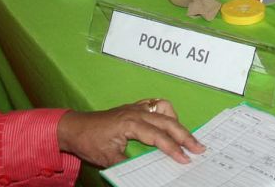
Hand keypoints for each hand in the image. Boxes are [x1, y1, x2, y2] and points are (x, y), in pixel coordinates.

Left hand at [56, 99, 204, 167]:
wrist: (74, 127)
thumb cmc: (89, 142)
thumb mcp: (109, 159)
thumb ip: (130, 163)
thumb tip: (148, 171)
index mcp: (130, 123)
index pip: (158, 137)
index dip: (173, 149)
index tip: (185, 160)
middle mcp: (136, 111)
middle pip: (168, 122)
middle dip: (185, 135)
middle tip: (199, 148)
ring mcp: (136, 107)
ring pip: (165, 109)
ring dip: (177, 122)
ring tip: (184, 137)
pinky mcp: (134, 107)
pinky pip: (156, 104)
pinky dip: (167, 112)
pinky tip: (170, 123)